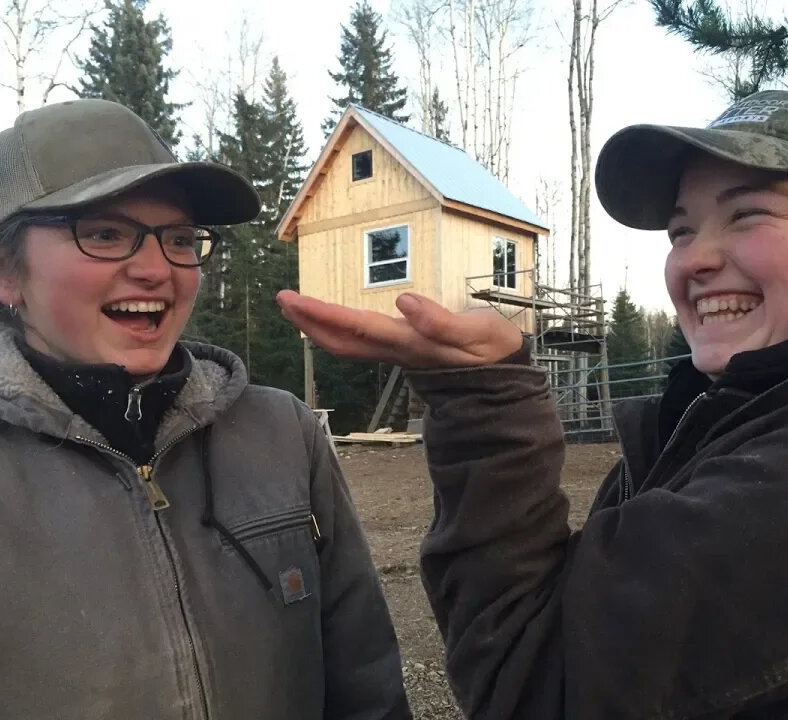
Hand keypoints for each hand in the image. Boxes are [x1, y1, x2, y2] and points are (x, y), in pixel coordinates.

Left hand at [275, 290, 524, 368]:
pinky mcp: (403, 352)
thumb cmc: (495, 352)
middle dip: (308, 321)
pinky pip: (359, 343)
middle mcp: (397, 351)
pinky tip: (328, 320)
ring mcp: (397, 354)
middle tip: (281, 298)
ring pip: (347, 345)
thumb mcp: (480, 334)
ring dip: (317, 326)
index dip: (321, 314)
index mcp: (410, 343)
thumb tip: (405, 302)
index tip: (292, 299)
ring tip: (294, 306)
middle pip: (340, 341)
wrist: (507, 381)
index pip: (356, 326)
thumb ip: (442, 322)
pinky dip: (336, 330)